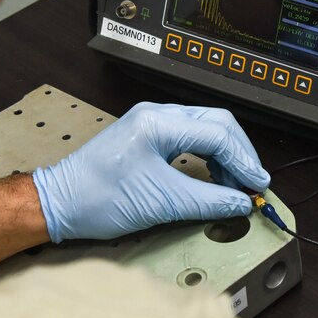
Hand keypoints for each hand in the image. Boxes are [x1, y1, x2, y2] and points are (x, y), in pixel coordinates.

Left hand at [32, 102, 270, 241]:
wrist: (60, 203)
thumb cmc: (96, 197)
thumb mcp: (160, 202)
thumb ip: (207, 200)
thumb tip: (239, 202)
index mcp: (158, 122)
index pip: (218, 134)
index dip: (243, 161)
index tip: (256, 186)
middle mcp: (156, 114)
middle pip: (217, 122)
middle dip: (239, 153)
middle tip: (252, 183)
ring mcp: (151, 123)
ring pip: (205, 128)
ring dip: (225, 154)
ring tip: (234, 184)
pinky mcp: (148, 136)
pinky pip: (190, 137)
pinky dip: (208, 155)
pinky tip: (213, 176)